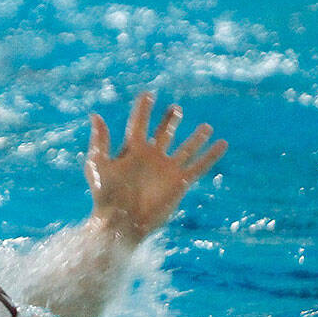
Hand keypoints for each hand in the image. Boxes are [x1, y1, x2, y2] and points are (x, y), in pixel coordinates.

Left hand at [85, 91, 227, 243]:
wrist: (120, 223)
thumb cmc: (105, 195)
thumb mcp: (98, 165)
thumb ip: (100, 141)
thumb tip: (95, 115)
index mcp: (131, 151)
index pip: (138, 124)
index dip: (143, 109)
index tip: (148, 93)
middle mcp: (151, 157)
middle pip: (163, 133)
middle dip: (169, 121)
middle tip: (176, 108)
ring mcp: (166, 169)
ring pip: (185, 148)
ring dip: (195, 137)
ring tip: (205, 126)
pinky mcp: (179, 182)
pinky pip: (199, 165)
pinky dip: (212, 155)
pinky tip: (222, 143)